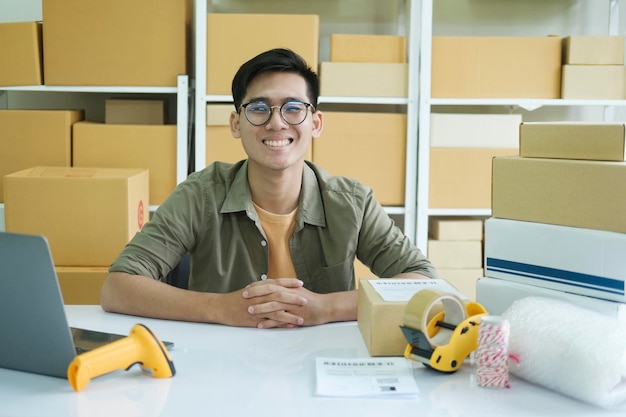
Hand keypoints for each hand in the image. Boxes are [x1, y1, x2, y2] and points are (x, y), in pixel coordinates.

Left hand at [243, 280, 357, 328]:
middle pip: (270, 291)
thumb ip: (285, 289)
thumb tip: (273, 288)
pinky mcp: (295, 316)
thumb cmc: (311, 300)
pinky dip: (270, 323)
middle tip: (243, 295)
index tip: (247, 287)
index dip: (258, 285)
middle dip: (256, 293)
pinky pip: (280, 320)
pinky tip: (260, 326)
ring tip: (249, 310)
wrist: (325, 307)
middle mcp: (289, 294)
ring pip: (274, 305)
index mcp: (289, 288)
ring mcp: (292, 305)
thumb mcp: (297, 292)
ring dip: (261, 307)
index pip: (270, 284)